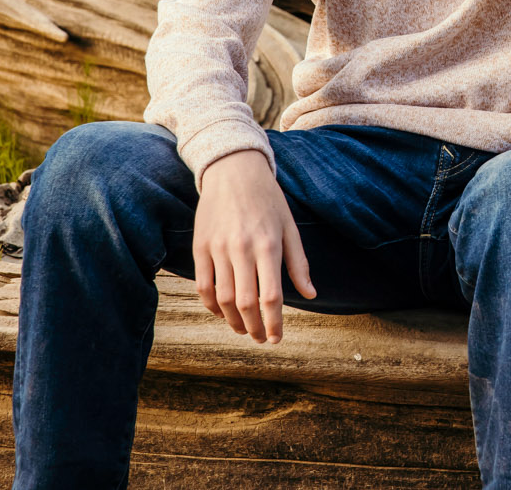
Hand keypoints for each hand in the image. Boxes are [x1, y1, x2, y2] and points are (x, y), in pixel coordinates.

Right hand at [192, 148, 314, 342]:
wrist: (233, 170)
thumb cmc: (268, 200)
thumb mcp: (290, 227)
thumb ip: (299, 263)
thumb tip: (310, 294)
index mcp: (269, 244)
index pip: (272, 296)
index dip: (275, 322)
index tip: (277, 338)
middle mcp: (242, 249)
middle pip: (247, 303)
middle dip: (255, 328)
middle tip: (262, 338)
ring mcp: (218, 248)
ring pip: (224, 299)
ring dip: (234, 321)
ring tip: (245, 329)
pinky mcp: (200, 246)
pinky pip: (203, 286)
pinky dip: (212, 305)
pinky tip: (223, 312)